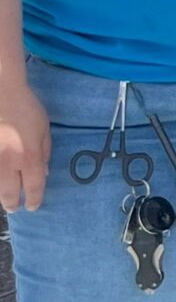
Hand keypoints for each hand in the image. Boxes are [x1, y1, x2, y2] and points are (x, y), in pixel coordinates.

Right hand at [0, 77, 49, 213]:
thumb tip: (43, 173)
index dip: (33, 199)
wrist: (2, 93)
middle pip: (9, 192)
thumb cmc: (26, 108)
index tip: (32, 206)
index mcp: (30, 156)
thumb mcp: (44, 130)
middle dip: (12, 203)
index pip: (34, 186)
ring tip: (2, 199)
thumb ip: (44, 153)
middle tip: (14, 208)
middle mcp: (9, 161)